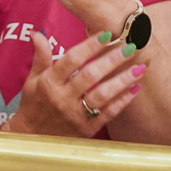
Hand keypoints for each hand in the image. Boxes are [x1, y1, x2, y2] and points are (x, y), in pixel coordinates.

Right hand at [7, 28, 144, 139]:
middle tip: (130, 47)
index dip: (89, 46)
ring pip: (102, 95)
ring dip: (122, 80)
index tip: (106, 34)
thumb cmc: (33, 104)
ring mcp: (76, 115)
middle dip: (112, 60)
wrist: (32, 138)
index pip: (71, 60)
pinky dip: (122, 101)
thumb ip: (41, 56)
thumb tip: (37, 32)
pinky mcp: (86, 129)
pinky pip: (107, 114)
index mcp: (49, 83)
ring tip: (139, 68)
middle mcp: (63, 98)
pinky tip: (135, 88)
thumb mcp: (32, 79)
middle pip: (90, 76)